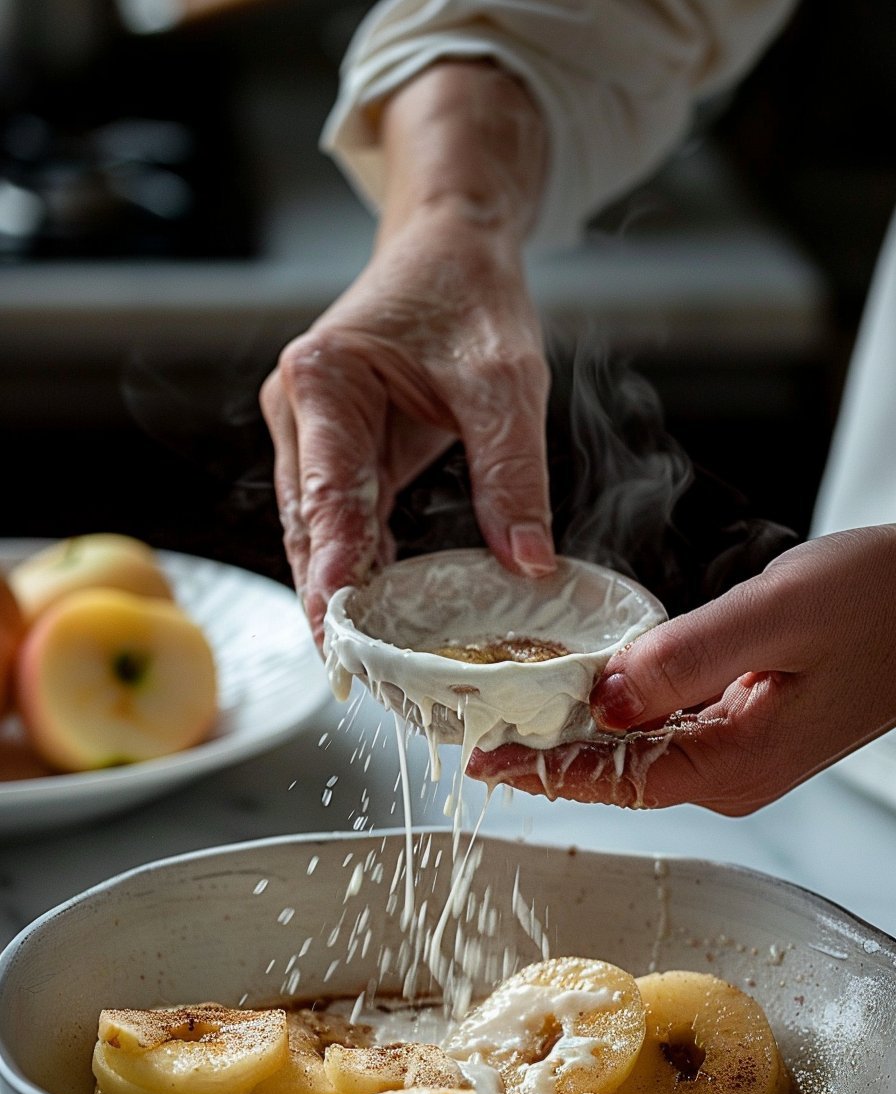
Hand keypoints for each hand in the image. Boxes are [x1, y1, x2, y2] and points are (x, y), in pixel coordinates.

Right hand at [260, 60, 554, 644]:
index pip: (326, 496)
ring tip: (368, 659)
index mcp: (323, 380)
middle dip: (330, 596)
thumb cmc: (470, 298)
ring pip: (316, 531)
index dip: (330, 568)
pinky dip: (360, 563)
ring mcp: (309, 433)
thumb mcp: (506, 382)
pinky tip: (384, 610)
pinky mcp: (333, 449)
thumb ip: (511, 473)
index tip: (336, 630)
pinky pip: (340, 520)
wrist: (451, 247)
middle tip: (356, 671)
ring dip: (342, 587)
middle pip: (307, 525)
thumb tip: (528, 565)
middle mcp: (299, 410)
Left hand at [467, 526, 895, 814]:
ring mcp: (743, 749)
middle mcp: (735, 770)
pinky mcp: (750, 722)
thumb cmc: (883, 605)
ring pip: (640, 747)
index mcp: (737, 761)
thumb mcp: (775, 618)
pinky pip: (669, 724)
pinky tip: (592, 689)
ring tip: (517, 712)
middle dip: (548, 753)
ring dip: (580, 731)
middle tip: (483, 729)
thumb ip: (685, 658)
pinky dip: (624, 708)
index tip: (485, 757)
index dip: (543, 769)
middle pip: (618, 771)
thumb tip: (604, 697)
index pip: (615, 779)